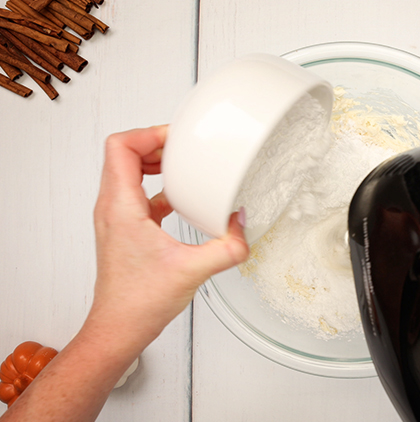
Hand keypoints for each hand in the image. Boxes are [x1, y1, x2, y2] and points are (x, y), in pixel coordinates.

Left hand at [89, 125, 249, 348]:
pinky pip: (138, 194)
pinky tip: (181, 199)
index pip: (121, 147)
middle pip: (124, 154)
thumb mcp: (194, 271)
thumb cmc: (138, 302)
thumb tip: (243, 225)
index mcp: (121, 207)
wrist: (119, 327)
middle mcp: (112, 208)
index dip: (149, 134)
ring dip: (155, 163)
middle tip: (184, 148)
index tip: (177, 139)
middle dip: (155, 144)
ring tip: (183, 166)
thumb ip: (228, 247)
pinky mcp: (125, 230)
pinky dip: (158, 187)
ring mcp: (116, 218)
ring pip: (128, 172)